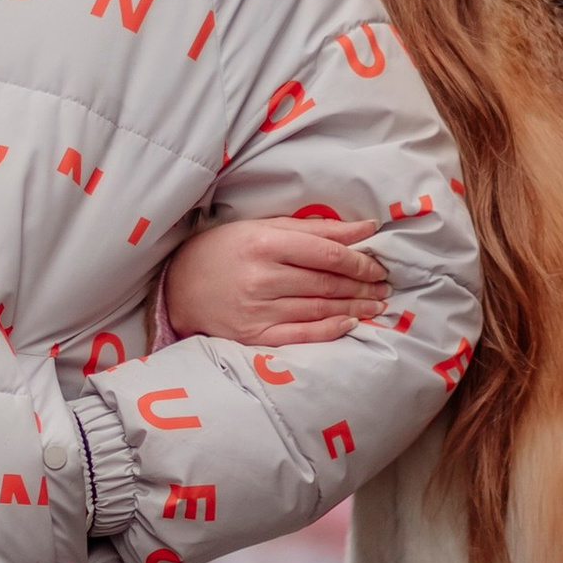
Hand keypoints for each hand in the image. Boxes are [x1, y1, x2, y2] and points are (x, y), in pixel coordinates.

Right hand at [163, 212, 387, 347]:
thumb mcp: (265, 227)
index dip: (359, 261)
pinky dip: (329, 331)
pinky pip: (300, 335)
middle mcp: (261, 277)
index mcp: (265, 243)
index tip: (378, 265)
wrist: (179, 285)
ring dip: (354, 308)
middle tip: (384, 287)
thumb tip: (365, 228)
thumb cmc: (226, 250)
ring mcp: (256, 309)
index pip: (326, 254)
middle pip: (326, 284)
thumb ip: (316, 229)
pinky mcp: (252, 335)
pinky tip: (350, 324)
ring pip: (318, 310)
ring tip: (376, 305)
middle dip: (362, 286)